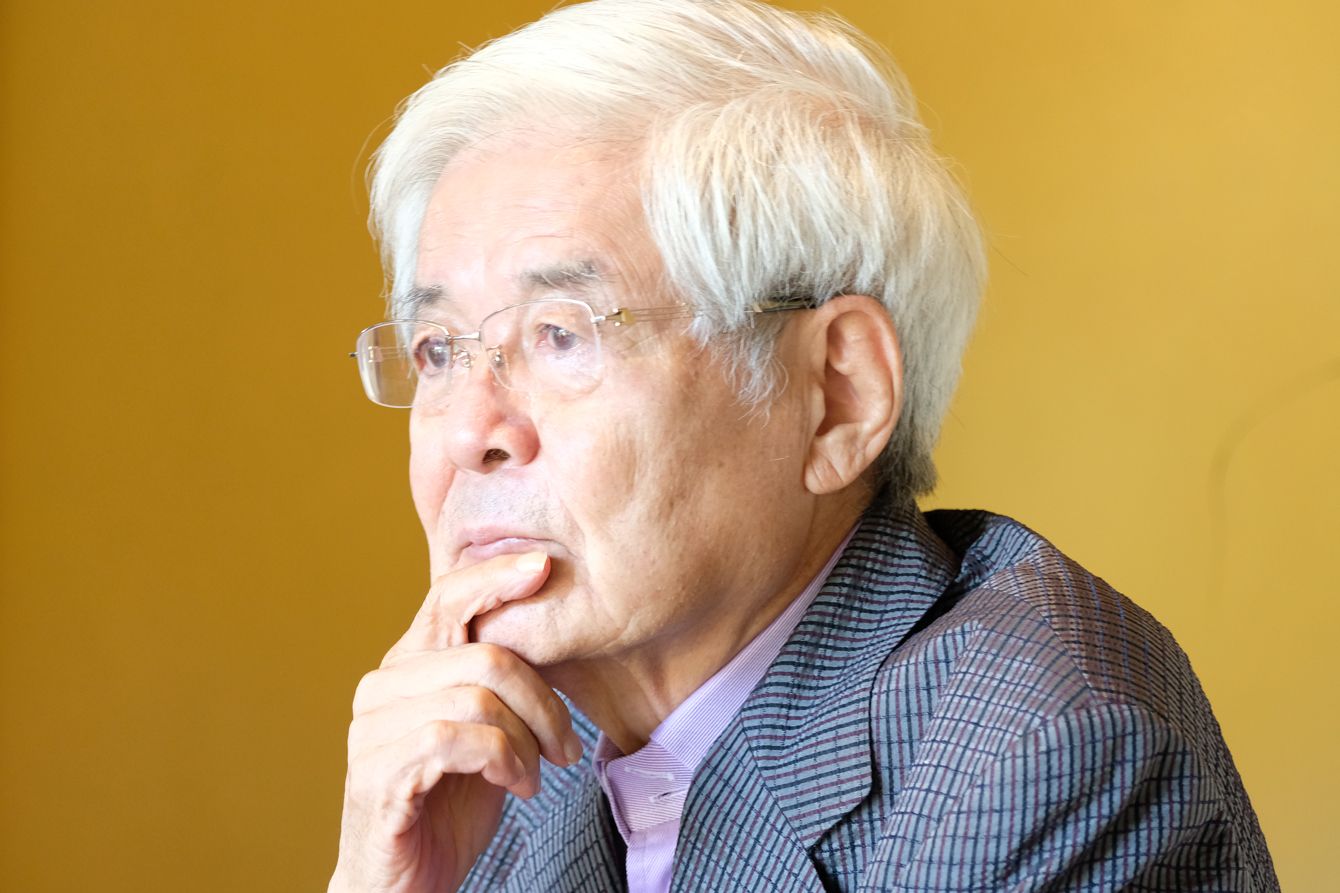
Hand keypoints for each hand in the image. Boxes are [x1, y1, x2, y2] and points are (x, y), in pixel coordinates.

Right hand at [329, 552, 584, 892]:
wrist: (405, 883)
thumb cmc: (451, 804)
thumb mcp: (487, 729)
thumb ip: (499, 679)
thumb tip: (550, 620)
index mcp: (408, 665)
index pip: (448, 596)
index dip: (497, 576)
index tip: (546, 565)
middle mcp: (382, 687)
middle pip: (486, 655)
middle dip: (543, 701)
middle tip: (565, 746)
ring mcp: (372, 729)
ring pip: (478, 698)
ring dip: (527, 742)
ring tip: (535, 774)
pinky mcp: (377, 772)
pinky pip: (455, 740)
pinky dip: (503, 761)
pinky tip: (515, 787)